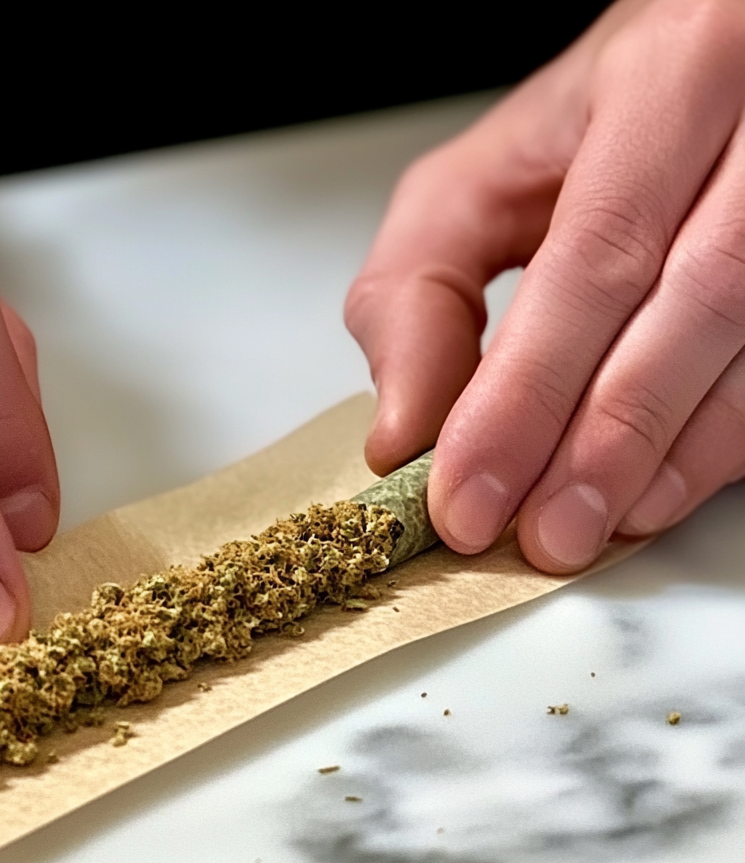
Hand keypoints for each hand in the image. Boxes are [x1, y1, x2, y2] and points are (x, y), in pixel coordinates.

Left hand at [347, 0, 744, 571]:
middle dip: (599, 439)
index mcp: (670, 76)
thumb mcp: (472, 185)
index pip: (594, 256)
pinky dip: (713, 449)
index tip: (469, 490)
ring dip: (661, 458)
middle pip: (690, 302)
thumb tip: (404, 430)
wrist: (704, 86)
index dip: (528, 391)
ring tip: (585, 527)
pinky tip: (652, 494)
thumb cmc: (591, 129)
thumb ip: (418, 295)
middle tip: (536, 532)